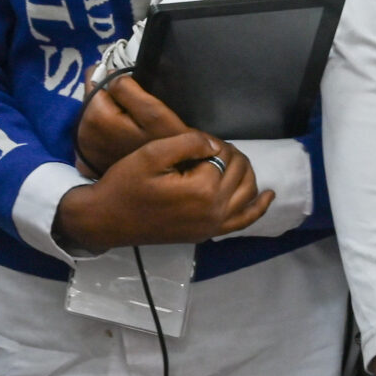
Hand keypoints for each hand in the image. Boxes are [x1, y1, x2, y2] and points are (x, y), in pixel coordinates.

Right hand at [54, 131, 269, 250]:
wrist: (106, 219)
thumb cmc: (125, 184)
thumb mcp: (152, 154)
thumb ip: (189, 143)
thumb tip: (214, 143)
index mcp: (203, 190)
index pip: (223, 156)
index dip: (212, 143)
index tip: (194, 141)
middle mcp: (214, 211)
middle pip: (239, 173)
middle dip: (230, 155)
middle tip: (209, 147)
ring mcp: (212, 226)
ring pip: (247, 195)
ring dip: (246, 174)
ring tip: (234, 160)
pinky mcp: (206, 234)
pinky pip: (242, 222)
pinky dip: (257, 208)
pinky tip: (269, 196)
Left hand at [76, 75, 188, 174]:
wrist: (169, 185)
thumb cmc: (166, 145)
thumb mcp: (153, 111)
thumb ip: (126, 87)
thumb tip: (108, 74)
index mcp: (96, 119)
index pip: (96, 82)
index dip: (113, 80)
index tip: (130, 89)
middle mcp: (83, 136)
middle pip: (90, 101)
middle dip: (105, 96)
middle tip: (130, 107)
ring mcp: (83, 153)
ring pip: (89, 118)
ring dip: (104, 113)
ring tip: (128, 122)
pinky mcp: (88, 164)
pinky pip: (91, 136)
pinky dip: (101, 132)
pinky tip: (119, 137)